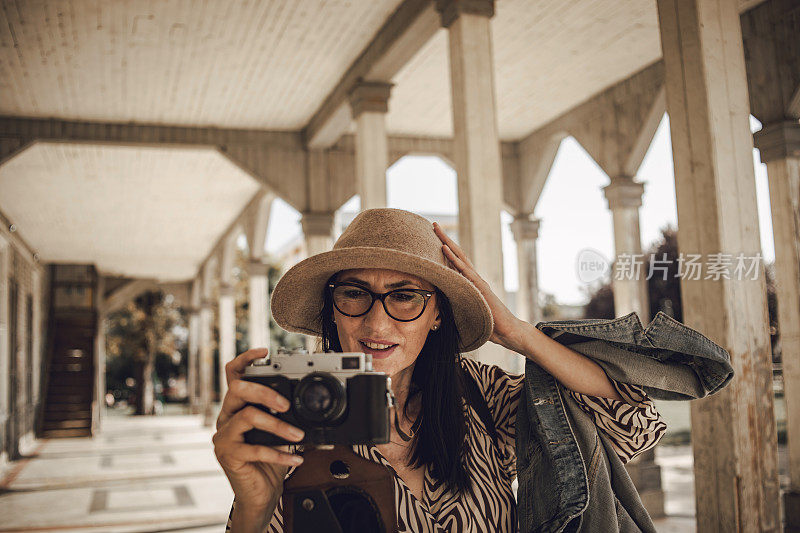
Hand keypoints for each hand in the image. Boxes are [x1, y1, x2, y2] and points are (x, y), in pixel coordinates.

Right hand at [213, 348, 304, 521]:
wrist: (259, 494)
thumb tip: (313, 403)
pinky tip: (295, 459)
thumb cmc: (269, 461)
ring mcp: (224, 435)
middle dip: (265, 391)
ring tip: (298, 437)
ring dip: (278, 425)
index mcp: (237, 407)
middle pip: (237, 389)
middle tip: (286, 404)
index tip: (264, 351)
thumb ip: (286, 416)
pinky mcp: (227, 454)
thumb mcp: (279, 433)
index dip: (245, 359)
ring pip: (247, 416)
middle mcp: (226, 417)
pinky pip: (254, 448)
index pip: (233, 375)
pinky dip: (279, 453)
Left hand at [433, 222, 526, 351]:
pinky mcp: (479, 287)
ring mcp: (476, 280)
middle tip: (433, 224)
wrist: (506, 331)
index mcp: (469, 282)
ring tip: (437, 230)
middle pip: (457, 254)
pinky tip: (444, 249)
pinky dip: (453, 259)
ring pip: (460, 257)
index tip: (432, 237)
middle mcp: (473, 277)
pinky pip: (464, 270)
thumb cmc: (487, 323)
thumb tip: (438, 307)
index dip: (444, 249)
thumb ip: (455, 305)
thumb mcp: (466, 312)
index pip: (455, 262)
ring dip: (447, 242)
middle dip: (444, 238)